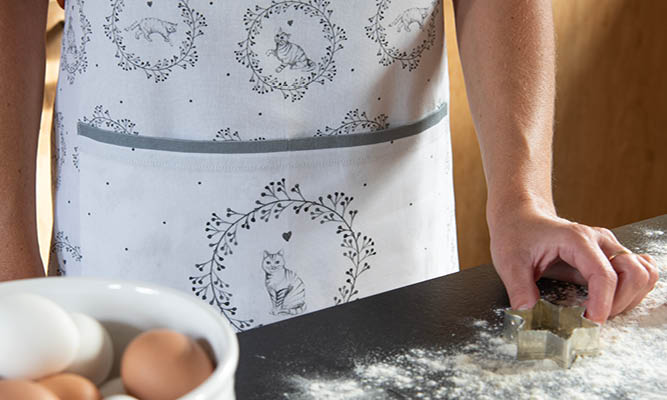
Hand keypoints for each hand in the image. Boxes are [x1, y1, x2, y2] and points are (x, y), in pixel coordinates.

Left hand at [488, 205, 658, 322]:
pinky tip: (613, 297)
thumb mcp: (509, 262)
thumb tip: (530, 314)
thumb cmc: (516, 233)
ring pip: (642, 272)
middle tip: (593, 316)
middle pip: (633, 274)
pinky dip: (634, 287)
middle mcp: (598, 239)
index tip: (590, 322)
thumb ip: (520, 290)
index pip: (603, 275)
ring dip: (629, 297)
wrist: (520, 216)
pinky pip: (639, 269)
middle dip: (619, 302)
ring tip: (602, 308)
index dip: (602, 303)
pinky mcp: (609, 253)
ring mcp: (607, 245)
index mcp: (576, 239)